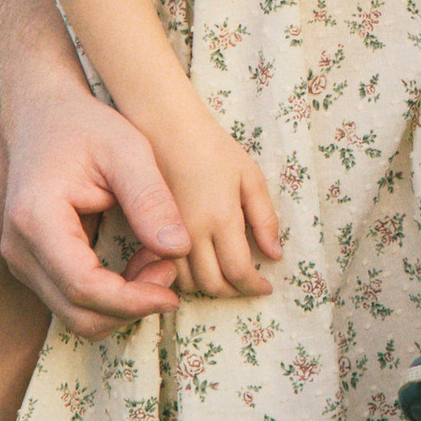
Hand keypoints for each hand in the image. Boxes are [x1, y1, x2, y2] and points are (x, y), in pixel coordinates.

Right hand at [0, 86, 191, 337]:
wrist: (44, 115)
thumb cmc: (85, 126)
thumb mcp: (127, 149)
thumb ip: (151, 199)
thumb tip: (179, 249)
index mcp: (36, 219)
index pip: (83, 287)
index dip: (132, 300)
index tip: (172, 290)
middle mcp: (18, 248)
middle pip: (78, 314)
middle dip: (132, 306)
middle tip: (170, 268)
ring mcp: (21, 261)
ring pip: (76, 315)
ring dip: (124, 303)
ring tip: (158, 259)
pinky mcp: (34, 265)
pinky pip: (74, 301)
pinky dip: (112, 295)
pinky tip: (140, 260)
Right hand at [144, 100, 282, 301]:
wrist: (166, 128)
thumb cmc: (213, 148)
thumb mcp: (250, 177)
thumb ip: (265, 219)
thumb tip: (274, 255)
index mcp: (220, 217)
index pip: (238, 272)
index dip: (254, 287)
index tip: (265, 288)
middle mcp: (191, 232)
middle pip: (211, 285)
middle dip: (233, 292)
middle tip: (246, 286)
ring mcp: (166, 232)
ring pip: (185, 283)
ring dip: (207, 287)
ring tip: (224, 277)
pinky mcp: (146, 230)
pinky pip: (163, 268)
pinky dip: (182, 276)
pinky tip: (197, 266)